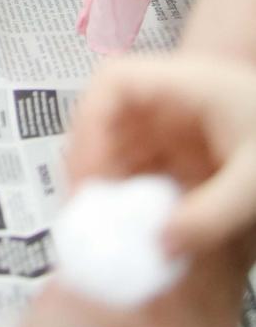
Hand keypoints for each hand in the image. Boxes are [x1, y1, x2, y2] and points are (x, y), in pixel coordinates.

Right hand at [65, 57, 255, 257]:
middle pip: (107, 115)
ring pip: (120, 144)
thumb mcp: (255, 180)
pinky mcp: (183, 151)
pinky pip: (143, 168)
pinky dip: (133, 195)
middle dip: (91, 160)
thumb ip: (211, 215)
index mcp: (185, 82)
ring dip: (109, 182)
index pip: (114, 80)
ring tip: (109, 225)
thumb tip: (159, 246)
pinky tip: (138, 225)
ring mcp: (174, 123)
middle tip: (88, 210)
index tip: (89, 170)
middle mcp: (170, 98)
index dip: (89, 120)